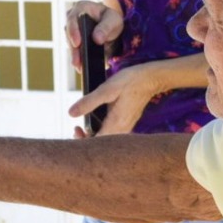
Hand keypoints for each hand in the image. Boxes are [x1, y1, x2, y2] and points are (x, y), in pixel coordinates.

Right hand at [64, 0, 122, 71]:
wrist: (114, 28)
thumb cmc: (113, 19)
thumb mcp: (113, 20)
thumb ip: (105, 27)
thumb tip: (96, 39)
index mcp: (81, 7)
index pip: (73, 19)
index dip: (73, 31)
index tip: (77, 43)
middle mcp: (73, 18)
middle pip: (69, 34)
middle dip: (74, 49)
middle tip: (77, 62)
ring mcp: (72, 31)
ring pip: (71, 45)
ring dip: (75, 57)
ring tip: (80, 68)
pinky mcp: (75, 43)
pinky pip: (75, 51)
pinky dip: (79, 60)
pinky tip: (82, 68)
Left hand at [69, 57, 205, 135]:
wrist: (150, 78)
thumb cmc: (130, 82)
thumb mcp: (107, 89)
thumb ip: (89, 102)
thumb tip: (71, 114)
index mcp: (116, 125)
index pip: (97, 144)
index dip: (83, 141)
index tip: (75, 129)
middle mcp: (122, 130)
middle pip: (101, 144)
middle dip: (86, 139)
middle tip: (76, 127)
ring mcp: (126, 127)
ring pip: (107, 138)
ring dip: (93, 134)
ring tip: (83, 125)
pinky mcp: (127, 122)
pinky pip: (112, 132)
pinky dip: (101, 129)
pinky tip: (95, 121)